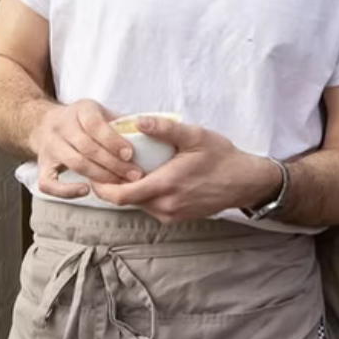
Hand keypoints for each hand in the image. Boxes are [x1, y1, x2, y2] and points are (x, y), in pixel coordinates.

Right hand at [31, 99, 141, 198]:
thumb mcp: (101, 112)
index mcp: (80, 110)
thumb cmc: (84, 120)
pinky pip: (49, 183)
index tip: (131, 154)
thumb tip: (152, 131)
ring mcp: (50, 147)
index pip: (95, 125)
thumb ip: (122, 121)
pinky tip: (86, 191)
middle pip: (88, 147)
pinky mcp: (42, 166)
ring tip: (120, 184)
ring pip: (75, 163)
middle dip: (113, 163)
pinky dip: (66, 190)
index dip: (114, 141)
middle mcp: (62, 127)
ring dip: (100, 176)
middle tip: (134, 175)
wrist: (45, 124)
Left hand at [91, 115, 281, 222]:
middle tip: (105, 166)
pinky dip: (144, 194)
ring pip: (138, 204)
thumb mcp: (195, 136)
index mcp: (165, 186)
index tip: (93, 172)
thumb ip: (165, 129)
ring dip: (129, 189)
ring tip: (126, 169)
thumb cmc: (221, 157)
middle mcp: (165, 206)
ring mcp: (171, 214)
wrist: (245, 182)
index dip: (101, 186)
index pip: (120, 195)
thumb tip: (138, 121)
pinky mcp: (177, 217)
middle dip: (112, 185)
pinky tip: (148, 177)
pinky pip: (151, 207)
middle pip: (125, 201)